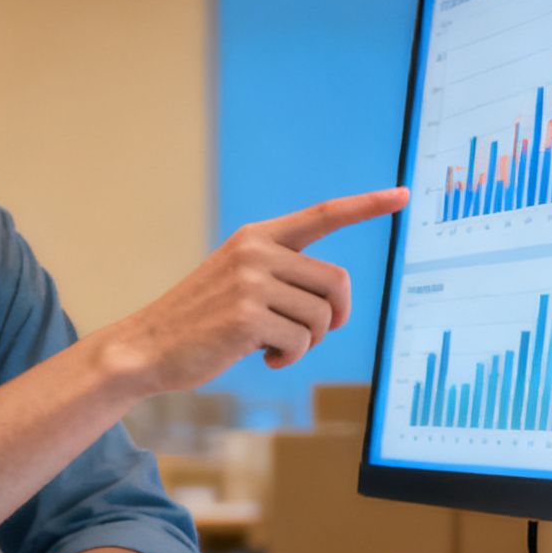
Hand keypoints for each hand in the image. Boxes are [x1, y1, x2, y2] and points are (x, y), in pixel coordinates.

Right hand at [99, 186, 407, 392]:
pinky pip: (300, 343)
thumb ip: (282, 276)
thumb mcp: (238, 280)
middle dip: (334, 316)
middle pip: (337, 282)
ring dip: (307, 342)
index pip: (323, 215)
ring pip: (321, 317)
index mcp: (256, 237)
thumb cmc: (200, 320)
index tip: (404, 194)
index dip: (367, 204)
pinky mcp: (246, 318)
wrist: (147, 347)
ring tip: (274, 346)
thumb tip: (335, 303)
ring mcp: (250, 284)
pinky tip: (263, 357)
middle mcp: (256, 252)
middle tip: (311, 333)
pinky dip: (289, 358)